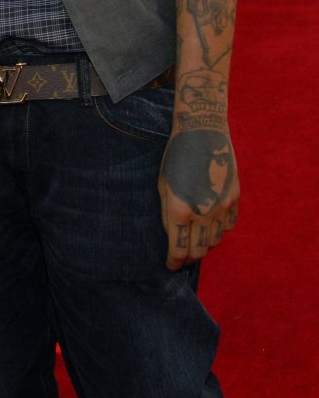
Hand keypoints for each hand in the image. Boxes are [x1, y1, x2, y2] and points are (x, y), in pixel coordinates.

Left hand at [158, 127, 238, 270]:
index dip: (174, 263)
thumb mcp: (163, 185)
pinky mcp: (234, 199)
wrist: (202, 132)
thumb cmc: (176, 156)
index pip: (178, 250)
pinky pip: (229, 226)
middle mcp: (203, 213)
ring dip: (205, 244)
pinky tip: (212, 224)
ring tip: (196, 239)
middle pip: (199, 251)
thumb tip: (173, 236)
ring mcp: (221, 207)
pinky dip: (220, 230)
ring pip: (215, 241)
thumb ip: (168, 214)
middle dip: (189, 257)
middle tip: (183, 257)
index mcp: (180, 210)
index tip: (171, 266)